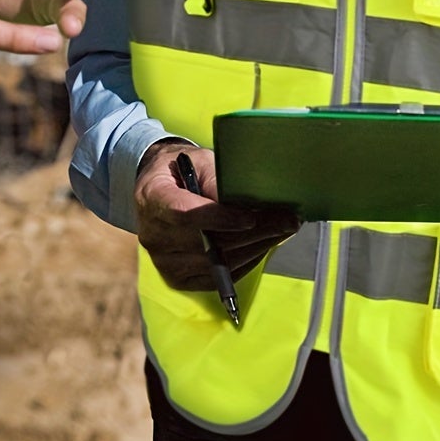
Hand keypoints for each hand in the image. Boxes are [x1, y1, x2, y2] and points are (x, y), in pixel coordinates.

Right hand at [134, 141, 298, 290]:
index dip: (218, 218)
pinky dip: (245, 263)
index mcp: (153, 198)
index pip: (184, 213)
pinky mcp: (178, 279)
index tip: (250, 217)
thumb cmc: (182, 170)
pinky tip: (262, 246)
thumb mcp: (198, 161)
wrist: (159, 190)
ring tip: (281, 231)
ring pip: (217, 263)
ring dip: (255, 248)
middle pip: (207, 242)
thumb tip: (245, 203)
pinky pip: (218, 278)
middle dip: (253, 232)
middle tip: (286, 221)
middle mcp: (154, 235)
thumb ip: (217, 179)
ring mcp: (165, 262)